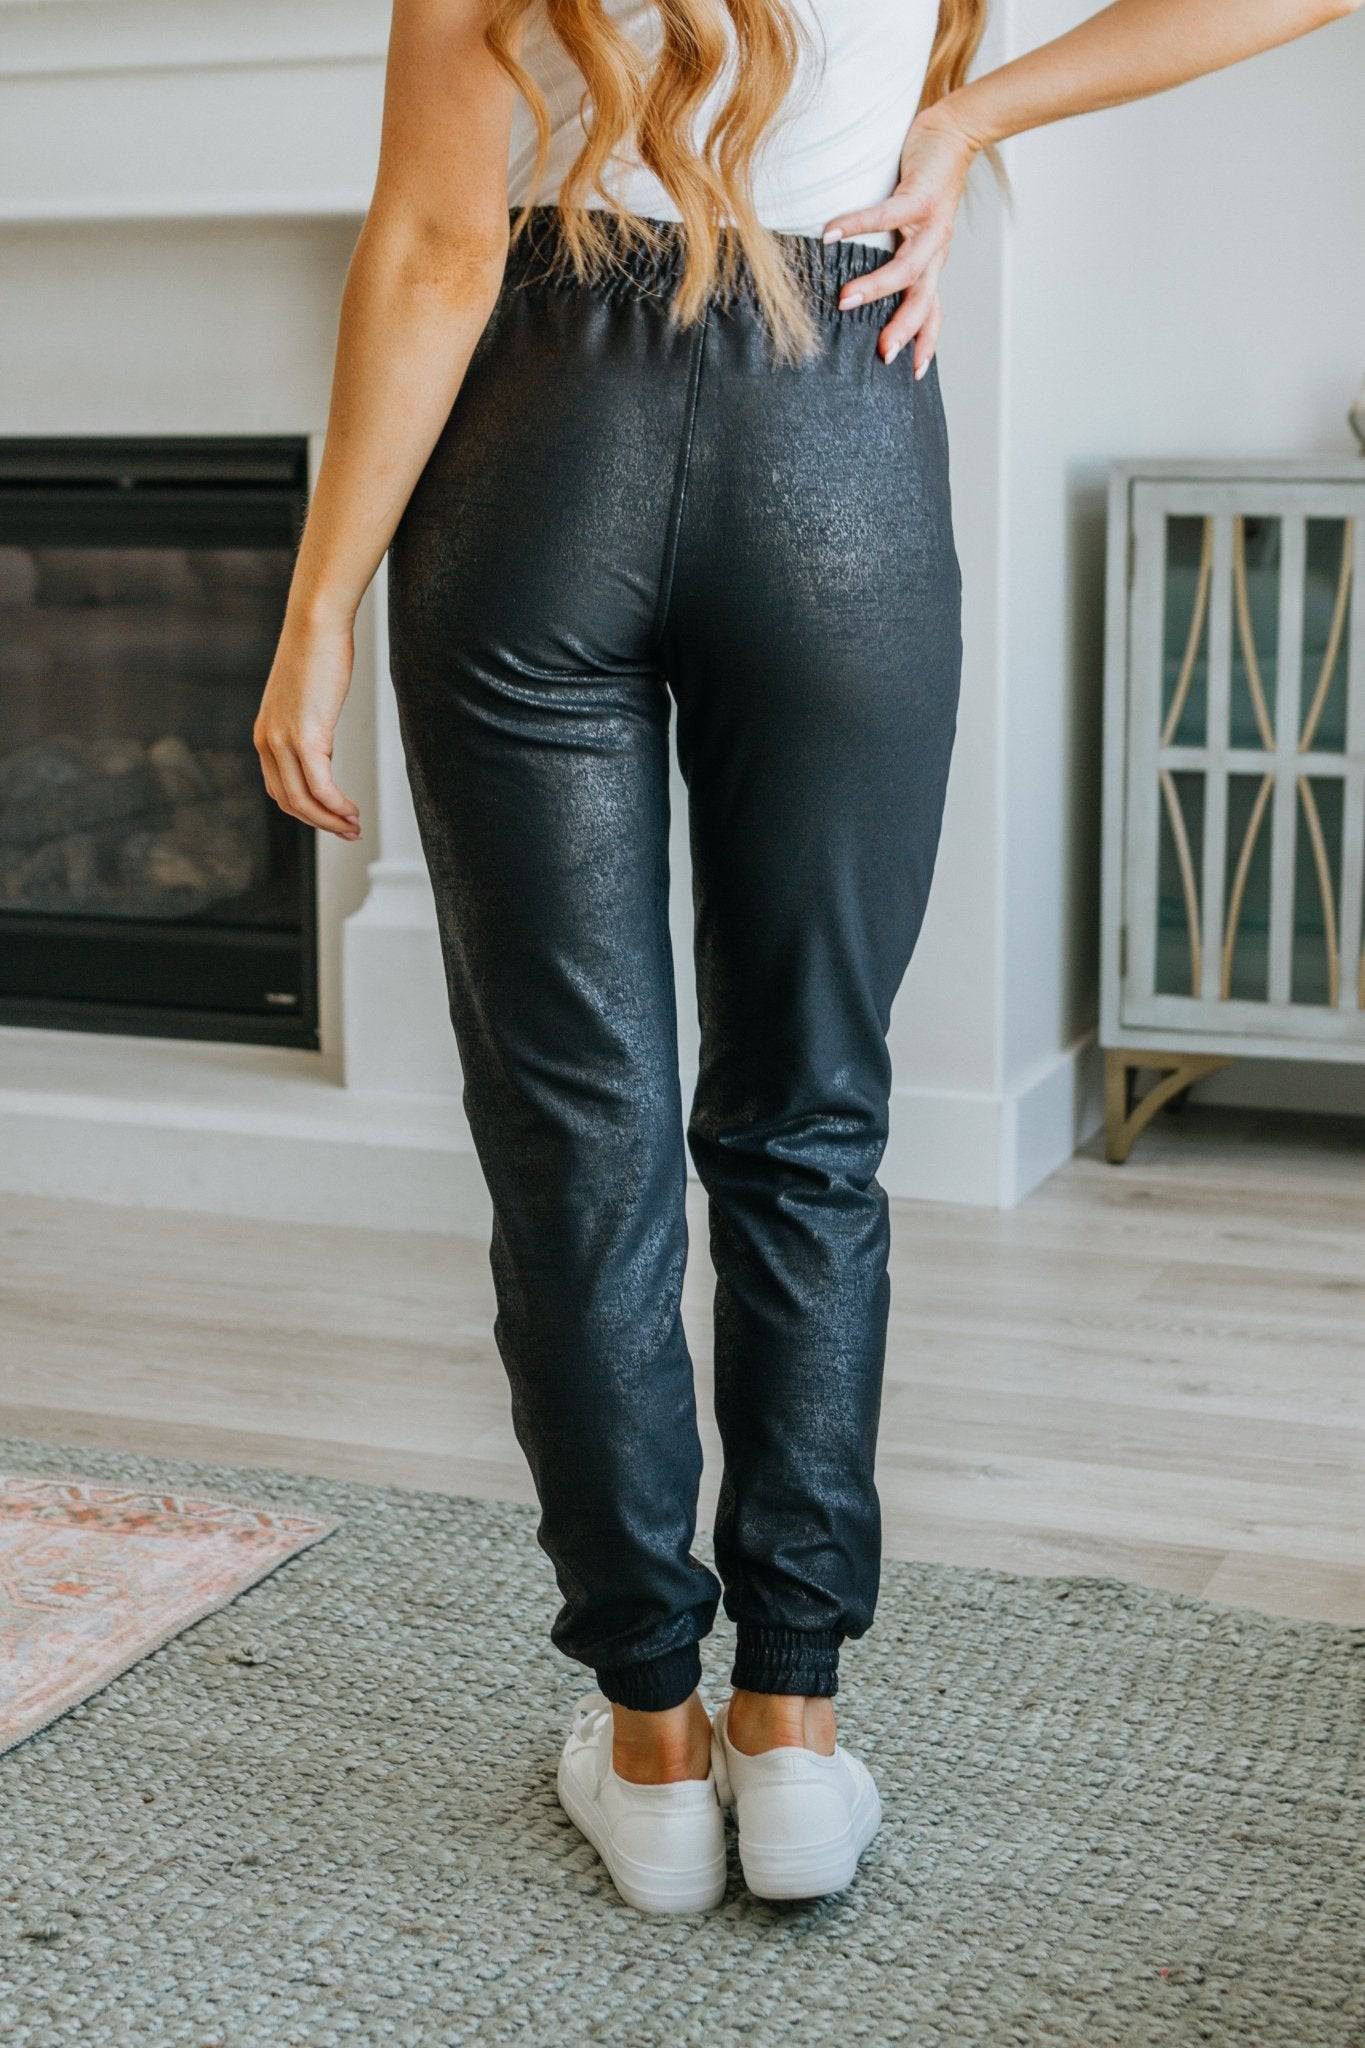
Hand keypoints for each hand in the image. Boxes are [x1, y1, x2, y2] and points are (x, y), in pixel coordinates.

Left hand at [254, 611, 360, 840]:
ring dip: (330, 820)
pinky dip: (337, 806)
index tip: (332, 819)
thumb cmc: (317, 653)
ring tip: (353, 826)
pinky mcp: (305, 738)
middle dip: (320, 824)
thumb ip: (308, 727)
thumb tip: (324, 747)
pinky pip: (321, 787)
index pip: (280, 789)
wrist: (316, 625)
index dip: (307, 812)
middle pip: (290, 802)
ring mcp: (283, 742)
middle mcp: (267, 743)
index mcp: (265, 736)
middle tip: (348, 832)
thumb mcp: (306, 699)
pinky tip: (352, 811)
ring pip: (303, 801)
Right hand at [823, 99, 979, 372]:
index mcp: (933, 262)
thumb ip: (893, 255)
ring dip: (877, 286)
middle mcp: (935, 249)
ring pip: (908, 266)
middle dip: (904, 327)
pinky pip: (885, 215)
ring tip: (846, 301)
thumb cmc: (924, 183)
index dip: (926, 342)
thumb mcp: (912, 230)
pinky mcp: (920, 195)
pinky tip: (830, 233)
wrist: (952, 133)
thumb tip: (858, 284)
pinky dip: (856, 224)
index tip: (914, 374)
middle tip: (882, 353)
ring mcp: (930, 223)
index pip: (932, 311)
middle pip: (923, 298)